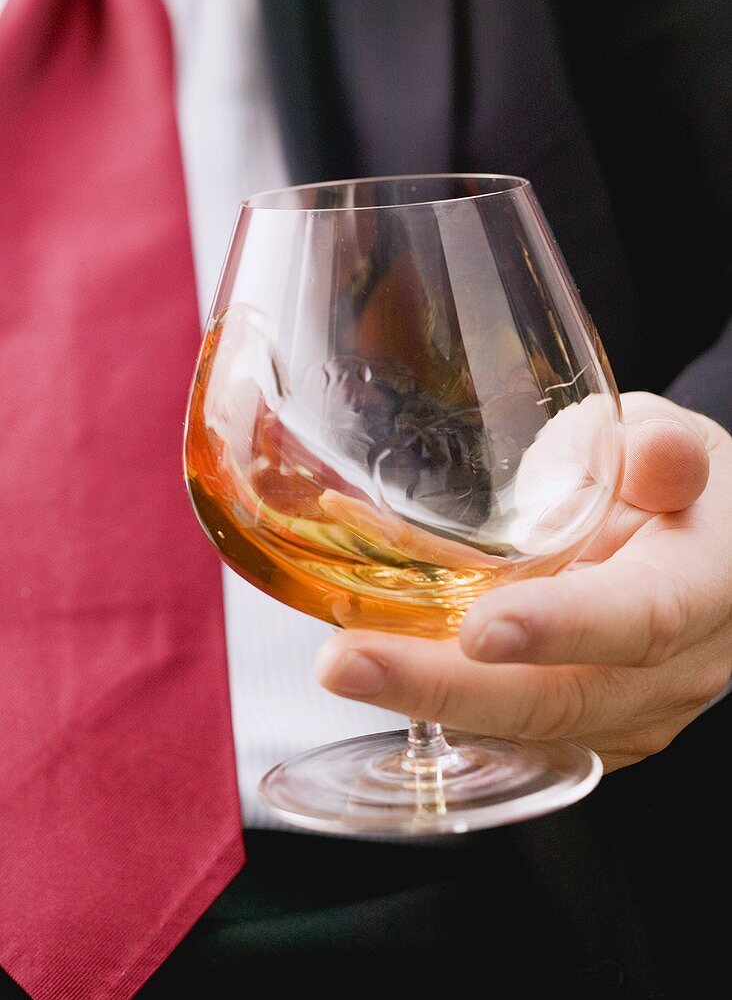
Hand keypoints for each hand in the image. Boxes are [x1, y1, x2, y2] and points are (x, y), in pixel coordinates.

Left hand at [315, 392, 731, 771]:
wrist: (694, 551)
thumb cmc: (669, 484)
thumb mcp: (671, 441)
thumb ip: (658, 449)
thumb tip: (651, 451)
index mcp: (705, 585)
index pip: (642, 618)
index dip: (561, 628)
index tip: (477, 629)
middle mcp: (675, 670)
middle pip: (560, 699)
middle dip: (445, 688)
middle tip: (346, 663)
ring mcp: (630, 713)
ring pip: (523, 729)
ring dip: (423, 703)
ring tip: (344, 665)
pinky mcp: (586, 731)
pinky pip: (509, 732)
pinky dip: (436, 705)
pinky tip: (374, 670)